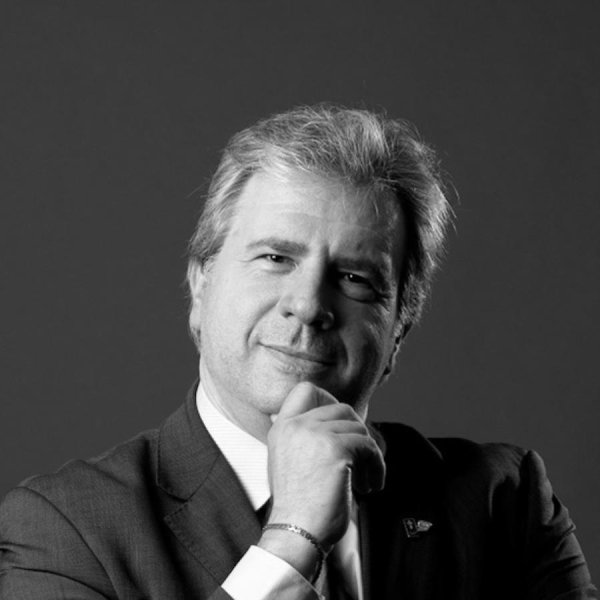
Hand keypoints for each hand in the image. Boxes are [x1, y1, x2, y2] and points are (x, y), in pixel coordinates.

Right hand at [265, 381, 384, 547]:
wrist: (297, 532)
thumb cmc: (298, 506)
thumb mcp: (287, 462)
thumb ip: (301, 438)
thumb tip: (328, 421)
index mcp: (282, 428)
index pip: (305, 389)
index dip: (328, 399)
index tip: (339, 427)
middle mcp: (296, 426)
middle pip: (342, 409)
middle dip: (357, 434)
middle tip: (359, 460)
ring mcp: (315, 434)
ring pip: (359, 428)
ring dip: (369, 455)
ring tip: (364, 479)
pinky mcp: (336, 449)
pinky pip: (369, 446)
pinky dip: (376, 466)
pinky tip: (369, 486)